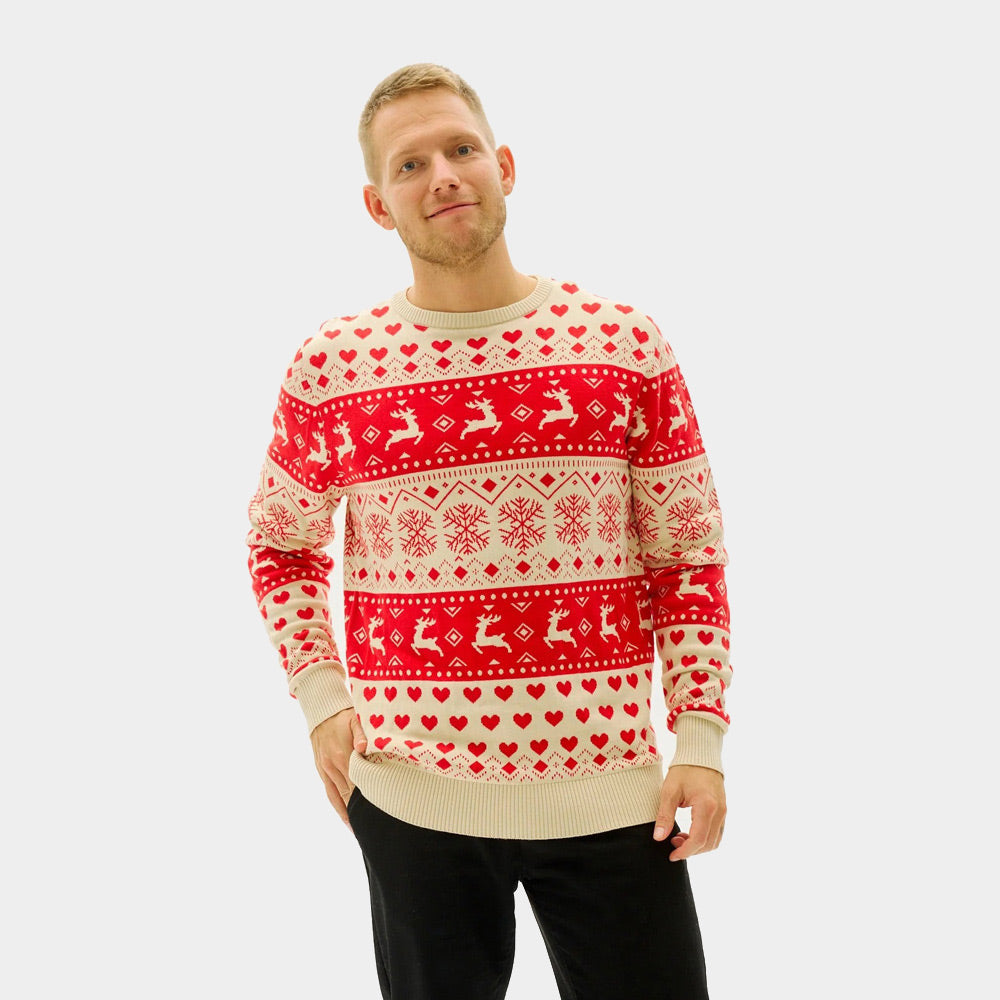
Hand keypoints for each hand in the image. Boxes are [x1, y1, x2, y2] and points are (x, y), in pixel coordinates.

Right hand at [309, 707, 367, 826]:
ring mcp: (325, 770)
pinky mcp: (321, 770)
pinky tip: (346, 817)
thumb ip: (361, 734)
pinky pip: (329, 793)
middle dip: (360, 811)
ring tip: (359, 830)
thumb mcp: (355, 719)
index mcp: (343, 756)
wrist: (321, 712)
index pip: (359, 783)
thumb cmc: (343, 716)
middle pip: (349, 794)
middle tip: (373, 827)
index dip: (369, 798)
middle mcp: (332, 766)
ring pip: (337, 797)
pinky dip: (338, 806)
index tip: (380, 812)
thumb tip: (364, 748)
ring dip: (348, 814)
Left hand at [654, 764, 725, 860]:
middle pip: (707, 844)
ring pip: (714, 841)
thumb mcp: (670, 790)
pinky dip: (704, 838)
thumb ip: (664, 815)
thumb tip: (659, 838)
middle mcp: (719, 811)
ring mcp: (723, 811)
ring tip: (678, 838)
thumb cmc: (684, 770)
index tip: (671, 855)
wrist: (700, 755)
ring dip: (697, 846)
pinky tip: (689, 832)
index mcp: (707, 806)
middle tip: (672, 845)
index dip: (684, 852)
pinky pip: (717, 832)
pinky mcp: (723, 810)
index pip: (698, 840)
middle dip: (690, 850)